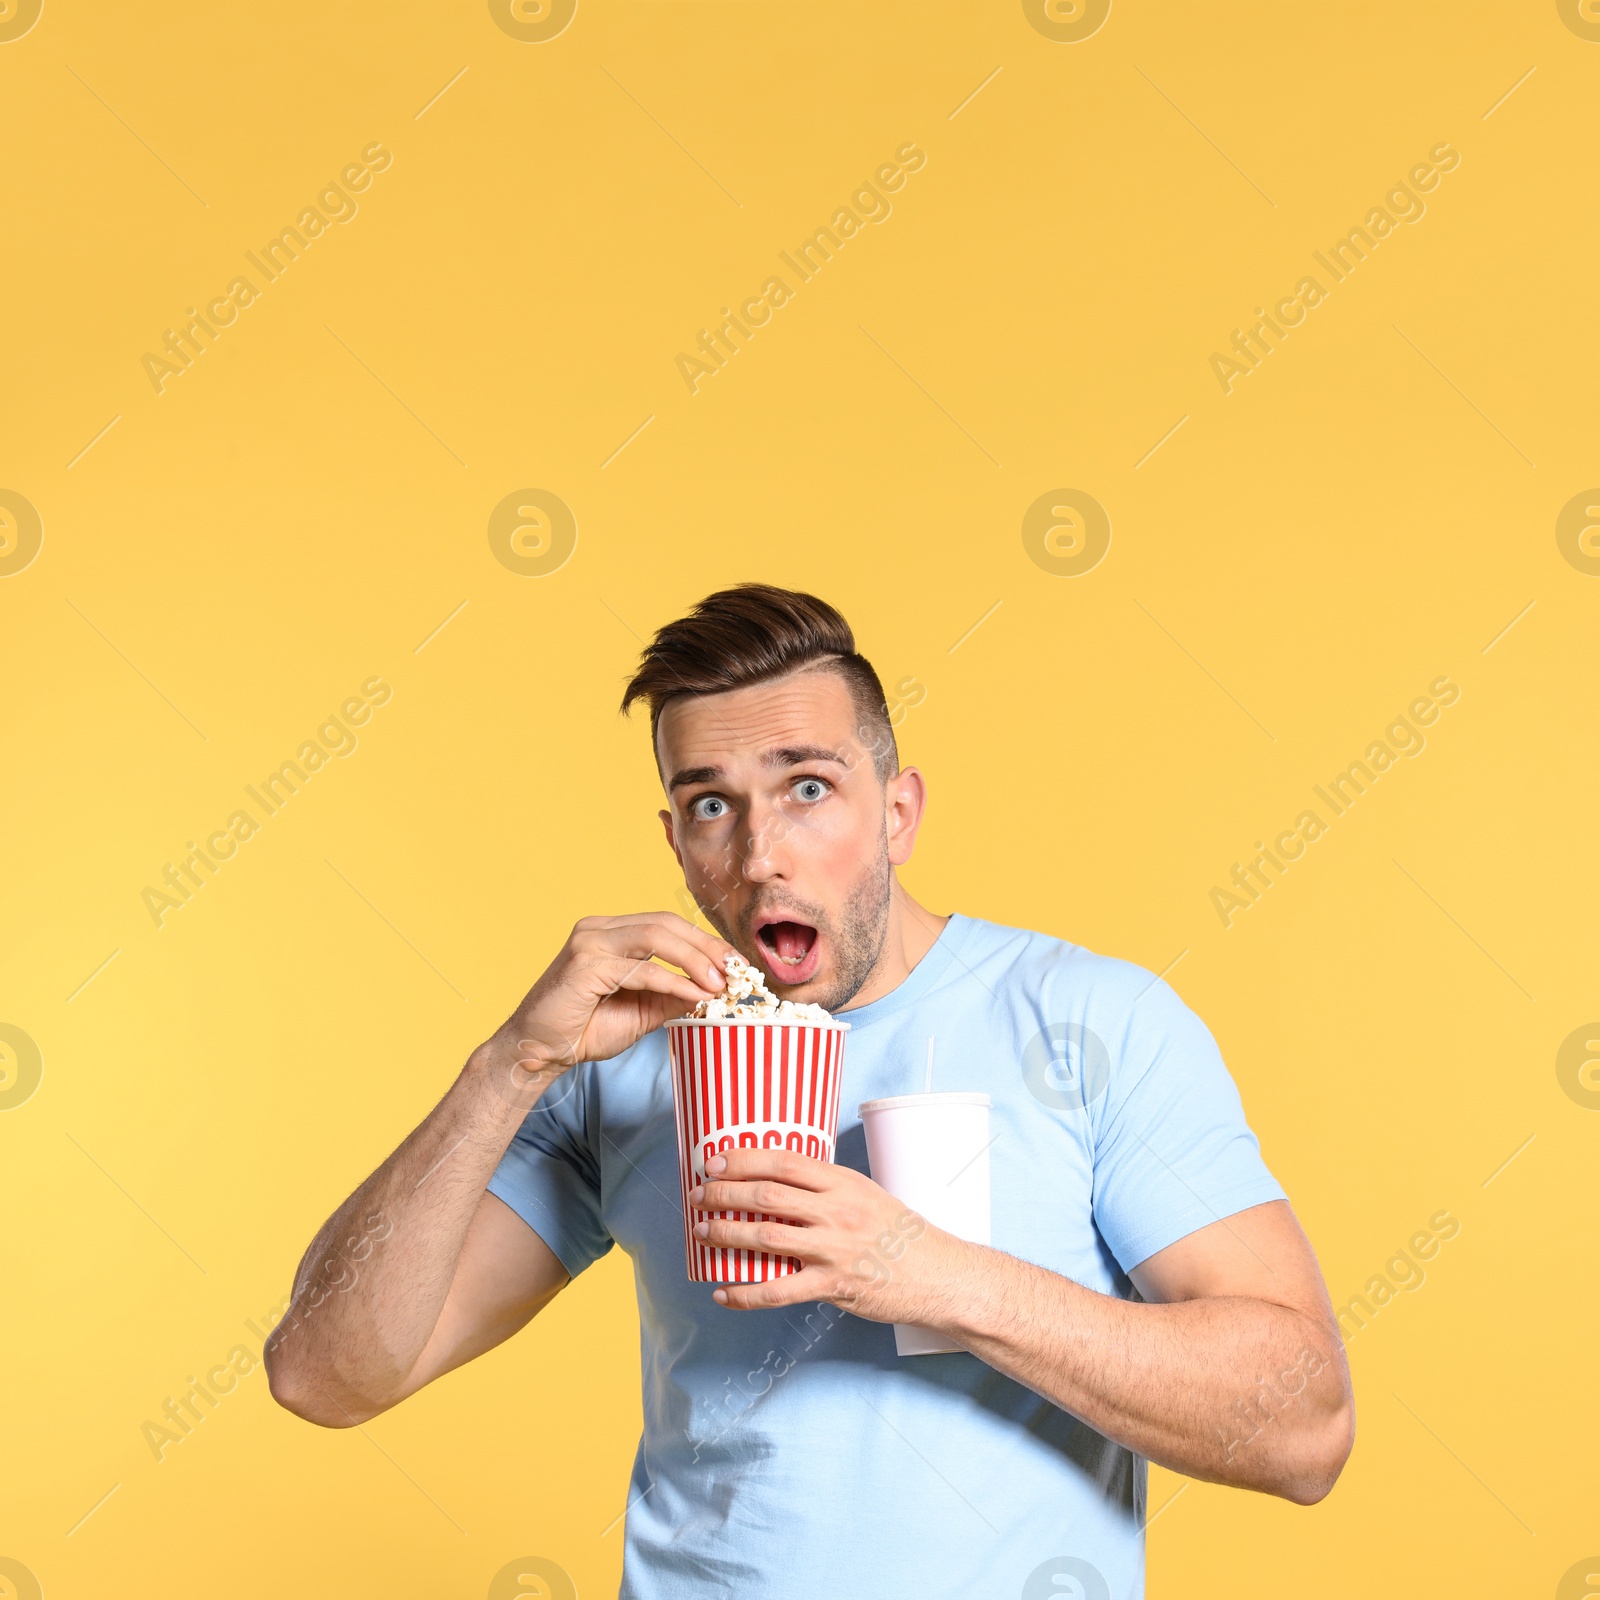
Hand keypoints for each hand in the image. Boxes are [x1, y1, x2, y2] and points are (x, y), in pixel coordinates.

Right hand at [494, 912, 736, 1074]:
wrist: (539, 1052)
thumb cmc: (584, 1029)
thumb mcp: (641, 1010)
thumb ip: (673, 995)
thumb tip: (715, 990)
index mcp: (612, 931)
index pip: (668, 924)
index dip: (705, 942)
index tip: (737, 964)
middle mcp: (599, 927)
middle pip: (666, 923)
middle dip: (707, 946)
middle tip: (737, 971)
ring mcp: (589, 941)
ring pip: (656, 937)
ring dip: (695, 959)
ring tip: (720, 983)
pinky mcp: (584, 964)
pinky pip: (640, 969)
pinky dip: (674, 981)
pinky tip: (695, 995)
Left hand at [689, 1146, 970, 1319]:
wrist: (939, 1273)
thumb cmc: (901, 1232)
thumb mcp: (867, 1193)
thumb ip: (827, 1188)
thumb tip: (778, 1182)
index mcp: (843, 1183)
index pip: (783, 1162)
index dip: (744, 1160)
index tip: (714, 1161)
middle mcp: (836, 1212)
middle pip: (767, 1196)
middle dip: (724, 1194)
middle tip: (698, 1196)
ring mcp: (833, 1250)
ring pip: (766, 1238)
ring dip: (726, 1235)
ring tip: (702, 1233)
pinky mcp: (832, 1286)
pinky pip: (778, 1291)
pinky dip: (745, 1293)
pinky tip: (723, 1292)